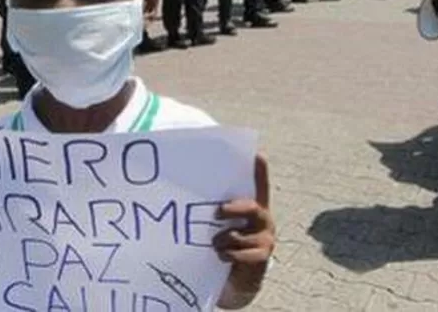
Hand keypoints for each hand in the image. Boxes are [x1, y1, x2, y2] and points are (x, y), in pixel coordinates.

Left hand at [214, 154, 273, 300]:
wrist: (230, 283)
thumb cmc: (217, 247)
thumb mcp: (213, 225)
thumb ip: (205, 208)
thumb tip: (172, 191)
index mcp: (250, 206)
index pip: (258, 184)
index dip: (259, 170)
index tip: (257, 154)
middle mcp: (261, 219)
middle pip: (253, 206)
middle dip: (234, 208)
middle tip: (217, 212)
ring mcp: (265, 237)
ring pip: (244, 232)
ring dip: (227, 237)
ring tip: (214, 243)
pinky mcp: (263, 257)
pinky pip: (247, 253)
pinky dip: (231, 253)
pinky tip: (221, 256)